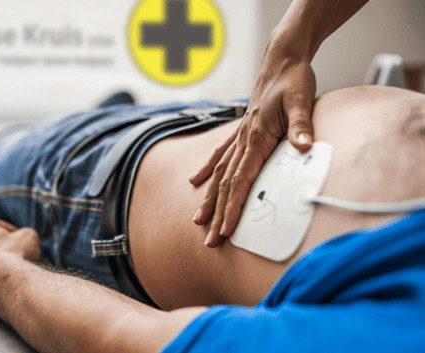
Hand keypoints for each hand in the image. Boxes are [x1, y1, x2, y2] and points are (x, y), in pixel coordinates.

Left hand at [0, 216, 40, 309]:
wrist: (8, 286)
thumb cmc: (16, 255)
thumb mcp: (28, 234)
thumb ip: (22, 234)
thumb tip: (22, 241)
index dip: (10, 230)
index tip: (20, 237)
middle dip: (1, 247)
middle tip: (18, 252)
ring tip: (15, 269)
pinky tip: (9, 281)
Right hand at [190, 48, 315, 247]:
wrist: (282, 58)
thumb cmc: (294, 78)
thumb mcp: (301, 99)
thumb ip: (301, 126)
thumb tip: (304, 148)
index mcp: (256, 136)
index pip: (241, 180)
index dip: (233, 208)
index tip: (225, 231)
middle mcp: (243, 139)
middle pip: (226, 184)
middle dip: (217, 214)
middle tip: (209, 241)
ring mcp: (240, 135)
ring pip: (220, 173)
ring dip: (209, 198)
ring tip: (197, 220)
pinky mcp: (242, 131)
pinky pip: (220, 154)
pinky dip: (207, 169)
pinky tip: (196, 181)